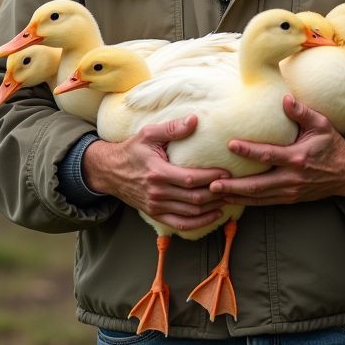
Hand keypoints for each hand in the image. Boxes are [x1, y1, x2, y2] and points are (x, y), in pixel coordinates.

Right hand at [80, 115, 231, 230]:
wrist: (109, 171)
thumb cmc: (131, 150)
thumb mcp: (148, 134)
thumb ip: (171, 128)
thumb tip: (194, 120)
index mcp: (157, 172)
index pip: (190, 179)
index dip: (211, 178)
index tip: (227, 172)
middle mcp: (157, 193)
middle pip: (194, 198)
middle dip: (217, 193)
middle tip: (234, 186)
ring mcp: (156, 206)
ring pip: (191, 212)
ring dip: (213, 208)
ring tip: (229, 198)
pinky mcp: (155, 213)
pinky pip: (181, 223)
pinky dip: (200, 223)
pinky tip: (215, 215)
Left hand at [210, 96, 344, 205]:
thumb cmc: (332, 145)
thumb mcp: (322, 124)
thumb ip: (302, 113)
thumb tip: (285, 99)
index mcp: (298, 158)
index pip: (269, 155)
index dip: (249, 150)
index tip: (230, 144)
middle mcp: (292, 178)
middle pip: (258, 185)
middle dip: (234, 185)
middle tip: (212, 183)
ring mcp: (290, 191)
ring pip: (259, 198)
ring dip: (236, 196)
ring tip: (214, 193)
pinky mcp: (289, 199)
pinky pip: (265, 203)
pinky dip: (247, 203)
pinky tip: (231, 199)